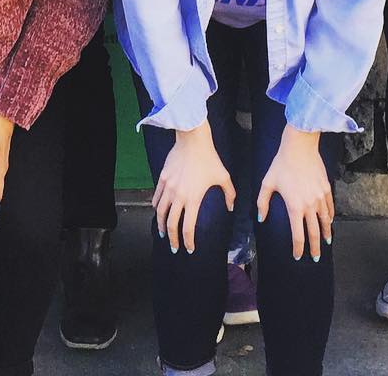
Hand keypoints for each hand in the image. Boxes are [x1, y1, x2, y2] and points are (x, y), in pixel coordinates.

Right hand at [152, 122, 234, 254]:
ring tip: (163, 233)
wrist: (193, 140)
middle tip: (174, 247)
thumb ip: (230, 194)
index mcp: (193, 199)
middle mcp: (179, 196)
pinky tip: (158, 211)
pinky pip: (156, 197)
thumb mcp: (223, 176)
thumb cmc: (209, 158)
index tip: (189, 248)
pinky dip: (156, 207)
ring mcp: (169, 187)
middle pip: (171, 224)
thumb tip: (231, 207)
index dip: (188, 241)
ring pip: (160, 212)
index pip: (188, 227)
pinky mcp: (162, 178)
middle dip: (172, 238)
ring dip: (161, 225)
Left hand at [256, 126, 333, 260]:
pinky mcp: (326, 188)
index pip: (298, 235)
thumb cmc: (281, 164)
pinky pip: (330, 207)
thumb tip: (261, 219)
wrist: (300, 146)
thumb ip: (263, 202)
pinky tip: (329, 221)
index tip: (298, 256)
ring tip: (326, 242)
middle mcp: (310, 205)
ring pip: (325, 221)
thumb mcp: (268, 182)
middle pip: (314, 233)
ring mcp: (320, 197)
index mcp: (295, 207)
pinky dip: (330, 217)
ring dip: (326, 233)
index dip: (298, 249)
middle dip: (314, 248)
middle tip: (316, 258)